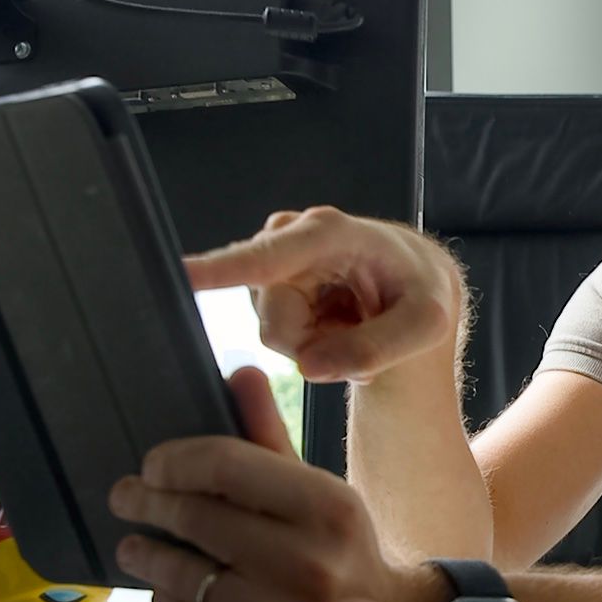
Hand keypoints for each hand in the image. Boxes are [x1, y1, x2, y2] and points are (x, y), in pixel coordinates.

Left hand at [111, 368, 434, 601]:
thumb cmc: (339, 545)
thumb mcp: (318, 487)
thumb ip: (270, 435)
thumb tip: (239, 372)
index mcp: (328, 506)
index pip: (223, 465)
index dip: (174, 460)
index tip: (152, 464)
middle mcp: (306, 560)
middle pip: (193, 516)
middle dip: (146, 502)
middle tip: (126, 496)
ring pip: (179, 572)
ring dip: (145, 553)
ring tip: (134, 544)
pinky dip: (167, 598)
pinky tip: (168, 587)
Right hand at [185, 206, 464, 383]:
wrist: (413, 285)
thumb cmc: (421, 293)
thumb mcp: (425, 324)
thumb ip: (377, 347)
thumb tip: (310, 367)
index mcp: (331, 233)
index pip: (267, 256)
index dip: (220, 269)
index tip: (177, 274)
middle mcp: (293, 236)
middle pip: (276, 321)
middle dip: (316, 342)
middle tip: (358, 332)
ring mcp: (276, 257)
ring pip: (274, 330)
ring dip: (315, 340)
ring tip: (350, 321)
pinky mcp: (269, 278)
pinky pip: (276, 331)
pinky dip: (310, 338)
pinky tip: (335, 320)